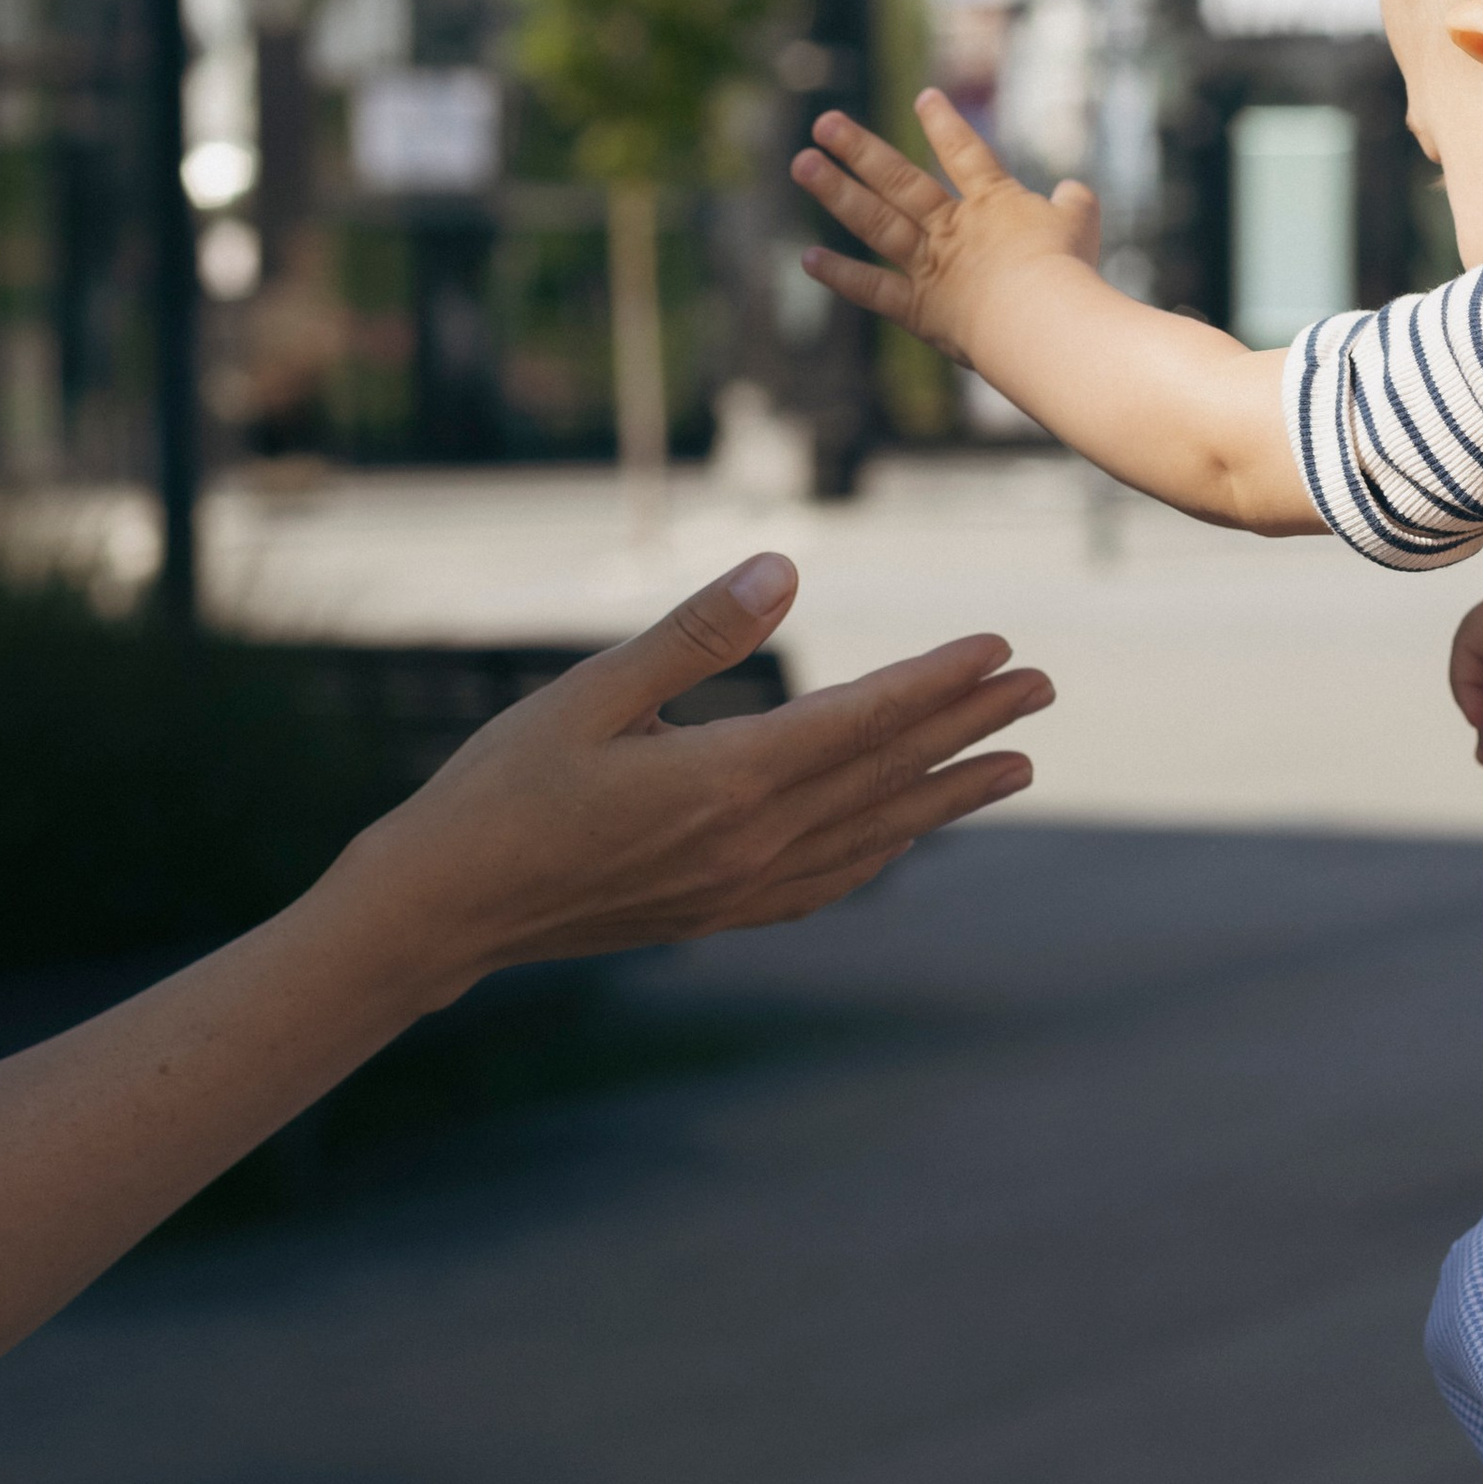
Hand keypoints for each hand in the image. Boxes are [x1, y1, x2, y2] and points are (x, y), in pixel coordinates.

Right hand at [340, 550, 1052, 1000]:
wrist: (440, 913)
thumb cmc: (503, 788)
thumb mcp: (591, 693)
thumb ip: (696, 635)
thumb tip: (784, 570)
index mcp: (727, 781)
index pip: (863, 721)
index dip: (937, 682)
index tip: (999, 646)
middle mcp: (753, 842)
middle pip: (889, 775)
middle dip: (972, 728)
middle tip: (1041, 690)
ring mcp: (741, 887)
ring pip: (876, 834)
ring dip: (949, 795)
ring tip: (1014, 765)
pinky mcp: (720, 913)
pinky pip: (832, 880)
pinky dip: (885, 849)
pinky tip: (906, 834)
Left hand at [791, 91, 1099, 366]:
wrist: (1042, 319)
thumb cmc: (1068, 270)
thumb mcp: (1082, 224)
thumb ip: (1074, 202)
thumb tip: (1071, 190)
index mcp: (994, 203)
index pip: (966, 152)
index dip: (944, 123)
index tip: (922, 97)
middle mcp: (953, 227)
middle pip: (900, 179)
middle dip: (860, 148)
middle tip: (824, 122)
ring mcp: (932, 265)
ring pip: (877, 221)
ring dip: (837, 191)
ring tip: (802, 163)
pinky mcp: (921, 309)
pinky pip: (874, 290)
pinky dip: (842, 276)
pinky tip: (808, 257)